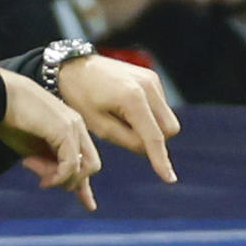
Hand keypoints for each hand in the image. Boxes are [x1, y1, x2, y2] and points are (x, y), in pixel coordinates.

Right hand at [0, 67, 101, 212]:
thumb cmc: (10, 119)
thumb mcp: (31, 149)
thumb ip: (45, 164)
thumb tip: (52, 180)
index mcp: (70, 128)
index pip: (87, 161)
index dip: (86, 186)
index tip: (89, 206)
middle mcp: (77, 126)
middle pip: (91, 167)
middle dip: (68, 181)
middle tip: (40, 177)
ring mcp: (73, 126)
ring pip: (83, 169)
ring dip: (59, 178)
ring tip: (31, 166)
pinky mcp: (64, 129)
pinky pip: (70, 165)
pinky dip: (56, 175)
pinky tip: (37, 171)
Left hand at [54, 53, 179, 184]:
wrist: (76, 67)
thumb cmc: (82, 98)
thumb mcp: (100, 127)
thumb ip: (128, 141)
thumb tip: (150, 151)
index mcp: (133, 99)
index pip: (154, 137)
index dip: (162, 160)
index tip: (170, 179)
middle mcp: (148, 86)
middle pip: (169, 130)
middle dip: (155, 141)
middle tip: (126, 138)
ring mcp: (152, 80)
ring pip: (166, 119)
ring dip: (152, 129)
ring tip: (122, 121)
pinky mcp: (152, 78)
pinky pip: (160, 108)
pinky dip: (149, 117)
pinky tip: (126, 111)